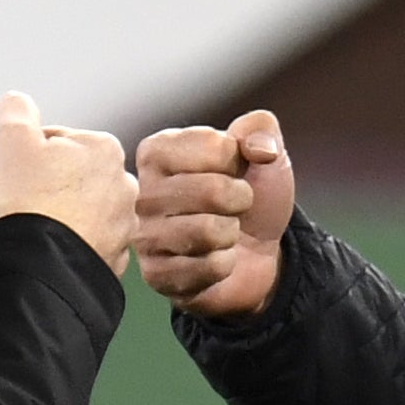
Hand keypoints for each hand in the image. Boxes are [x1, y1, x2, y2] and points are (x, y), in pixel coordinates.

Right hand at [0, 92, 134, 274]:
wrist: (40, 269)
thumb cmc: (26, 200)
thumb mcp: (10, 140)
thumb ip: (16, 112)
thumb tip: (18, 100)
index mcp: (105, 149)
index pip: (57, 142)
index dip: (28, 156)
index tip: (18, 176)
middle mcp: (126, 185)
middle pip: (73, 177)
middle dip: (50, 186)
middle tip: (26, 203)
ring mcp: (124, 227)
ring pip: (83, 212)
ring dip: (63, 217)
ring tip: (39, 229)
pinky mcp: (116, 261)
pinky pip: (88, 245)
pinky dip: (71, 246)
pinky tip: (51, 250)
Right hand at [131, 110, 296, 318]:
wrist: (256, 250)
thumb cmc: (249, 193)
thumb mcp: (262, 151)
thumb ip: (261, 129)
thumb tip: (261, 148)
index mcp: (156, 151)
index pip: (213, 146)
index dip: (238, 160)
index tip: (232, 170)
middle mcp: (141, 192)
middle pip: (211, 191)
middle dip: (241, 199)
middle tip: (234, 204)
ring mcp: (145, 236)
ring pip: (208, 231)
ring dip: (231, 232)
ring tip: (223, 230)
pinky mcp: (156, 276)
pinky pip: (208, 267)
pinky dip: (226, 264)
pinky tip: (214, 257)